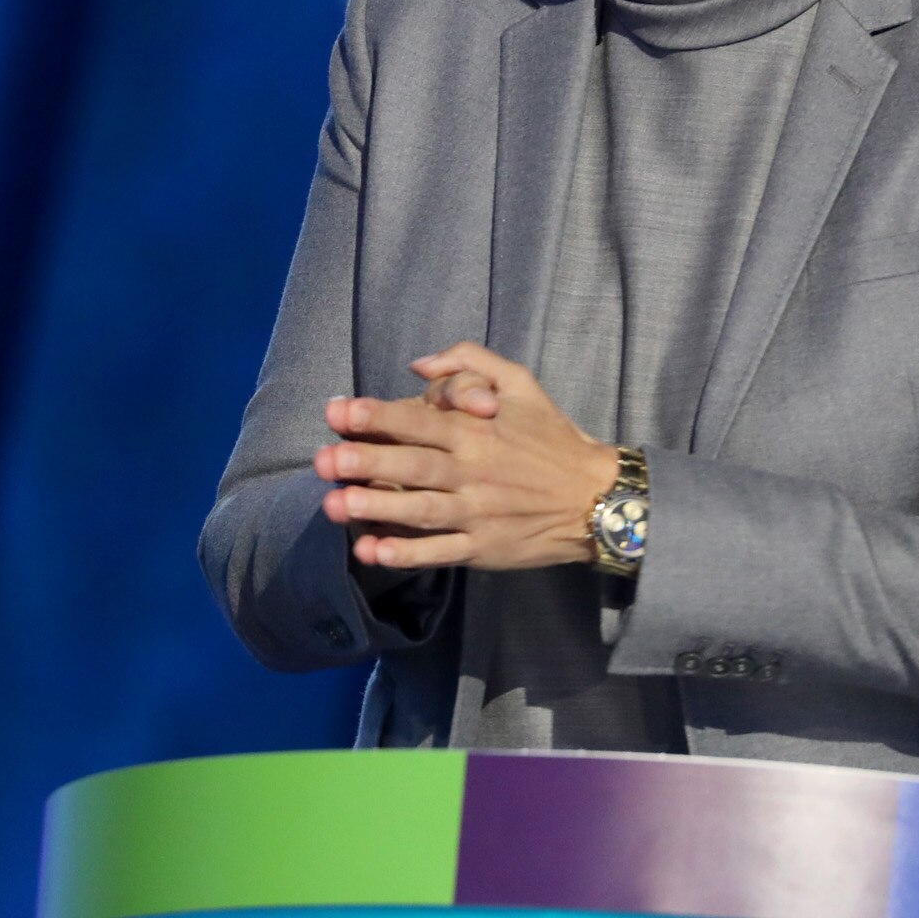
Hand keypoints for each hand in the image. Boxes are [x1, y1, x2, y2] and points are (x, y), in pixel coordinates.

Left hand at [315, 342, 620, 571]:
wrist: (596, 497)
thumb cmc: (551, 437)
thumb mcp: (520, 382)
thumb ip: (469, 363)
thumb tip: (417, 365)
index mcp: (477, 429)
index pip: (420, 420)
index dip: (377, 416)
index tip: (338, 413)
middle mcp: (473, 470)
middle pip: (412, 465)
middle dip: (365, 462)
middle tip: (322, 461)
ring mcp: (476, 512)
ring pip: (419, 511)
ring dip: (376, 509)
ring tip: (334, 506)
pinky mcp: (482, 548)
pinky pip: (439, 552)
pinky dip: (406, 554)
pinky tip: (372, 552)